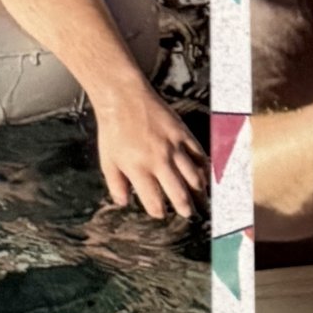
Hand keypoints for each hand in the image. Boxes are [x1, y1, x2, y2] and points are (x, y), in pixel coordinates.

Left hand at [93, 85, 207, 218]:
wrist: (124, 98)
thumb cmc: (113, 130)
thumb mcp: (107, 161)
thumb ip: (116, 185)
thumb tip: (124, 202)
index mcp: (138, 170)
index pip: (154, 200)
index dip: (159, 211)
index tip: (162, 214)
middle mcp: (158, 161)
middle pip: (178, 192)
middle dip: (184, 207)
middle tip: (189, 214)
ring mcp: (173, 146)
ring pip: (193, 175)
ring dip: (198, 190)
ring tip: (202, 199)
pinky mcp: (182, 132)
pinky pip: (198, 153)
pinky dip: (204, 165)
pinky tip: (206, 173)